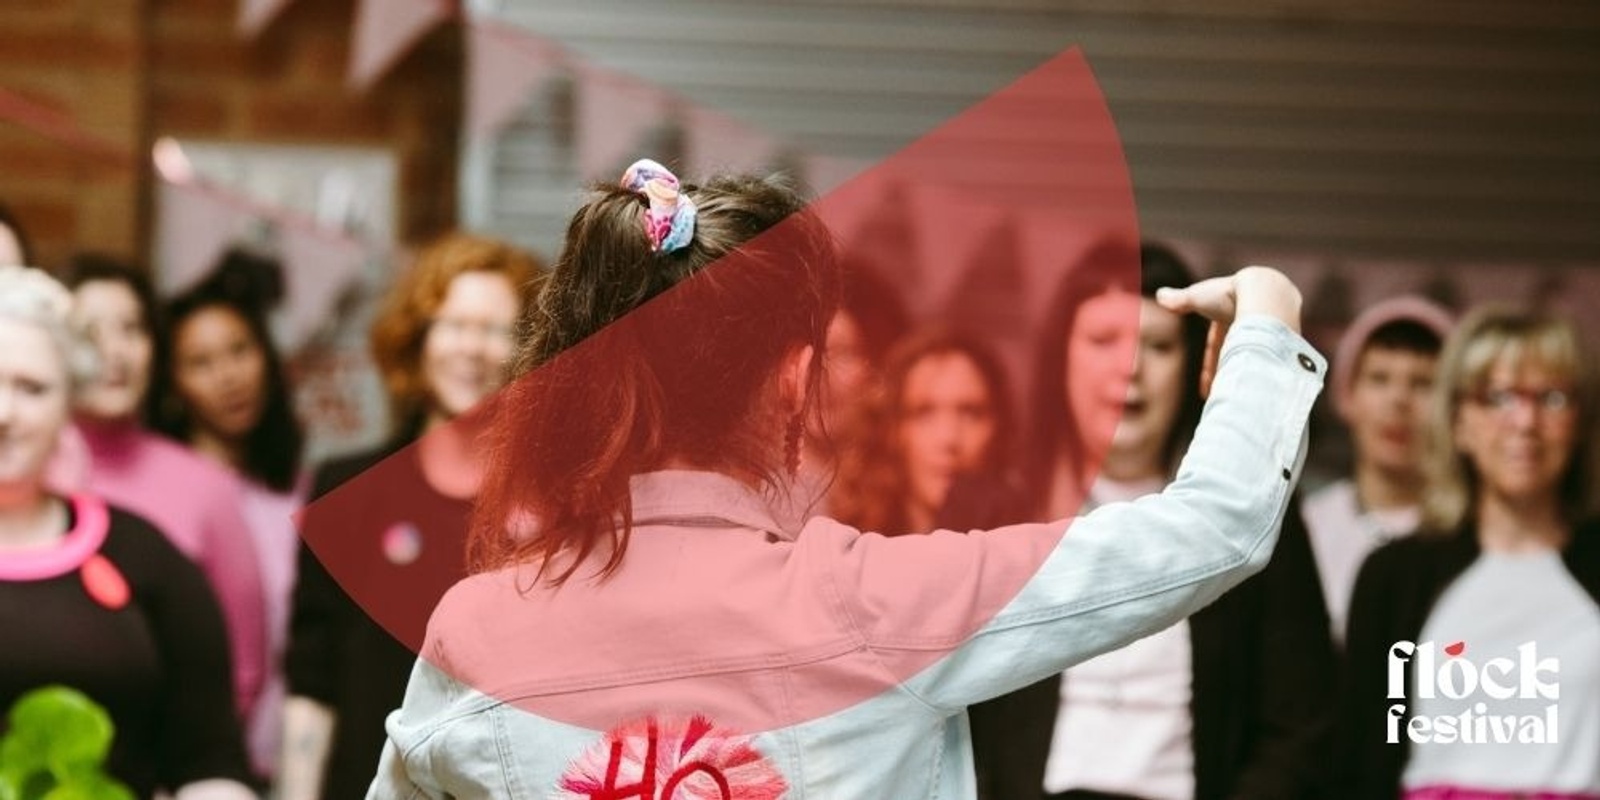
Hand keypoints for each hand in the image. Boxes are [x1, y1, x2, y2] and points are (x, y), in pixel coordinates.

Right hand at [1155, 266, 1301, 397]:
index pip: (1220, 343)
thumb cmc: (1229, 294)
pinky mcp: (1286, 343)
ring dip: (1240, 378)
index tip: (1206, 389)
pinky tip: (1252, 394)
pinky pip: (1268, 366)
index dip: (1211, 365)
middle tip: (1218, 397)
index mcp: (1233, 313)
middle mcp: (1254, 323)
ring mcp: (1272, 333)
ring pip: (1253, 360)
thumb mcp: (1197, 297)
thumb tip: (1159, 295)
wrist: (1264, 294)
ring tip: (1232, 400)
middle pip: (1236, 354)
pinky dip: (1257, 378)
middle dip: (1225, 375)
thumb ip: (1179, 299)